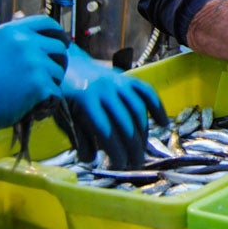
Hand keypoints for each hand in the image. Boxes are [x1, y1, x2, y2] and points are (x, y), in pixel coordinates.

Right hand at [0, 15, 69, 132]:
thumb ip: (13, 39)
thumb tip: (32, 37)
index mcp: (13, 30)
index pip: (46, 23)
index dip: (57, 33)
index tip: (62, 41)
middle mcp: (27, 43)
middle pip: (59, 47)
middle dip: (58, 60)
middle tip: (51, 72)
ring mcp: (35, 63)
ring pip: (59, 71)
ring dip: (51, 81)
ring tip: (35, 90)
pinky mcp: (40, 84)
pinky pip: (56, 91)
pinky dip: (48, 99)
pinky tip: (36, 102)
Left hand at [62, 45, 165, 167]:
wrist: (66, 63)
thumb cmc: (63, 96)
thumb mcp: (64, 118)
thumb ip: (78, 139)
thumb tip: (92, 160)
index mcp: (85, 101)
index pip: (106, 131)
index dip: (116, 150)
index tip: (120, 165)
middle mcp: (104, 90)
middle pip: (124, 122)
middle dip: (132, 146)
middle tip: (136, 163)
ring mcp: (118, 82)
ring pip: (137, 109)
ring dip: (143, 132)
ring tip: (142, 149)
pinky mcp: (127, 78)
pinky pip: (146, 92)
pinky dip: (157, 107)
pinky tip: (163, 123)